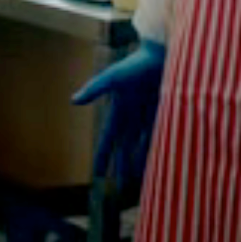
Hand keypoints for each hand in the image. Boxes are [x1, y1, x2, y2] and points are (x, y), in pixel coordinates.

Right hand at [72, 41, 166, 191]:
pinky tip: (161, 164)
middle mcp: (133, 116)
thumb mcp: (113, 76)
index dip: (103, 155)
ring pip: (143, 146)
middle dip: (121, 166)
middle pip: (126, 147)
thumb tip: (73, 101)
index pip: (108, 138)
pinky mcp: (166, 114)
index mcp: (119, 109)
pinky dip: (158, 150)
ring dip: (139, 162)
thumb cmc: (137, 64)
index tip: (97, 173)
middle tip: (120, 186)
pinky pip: (160, 138)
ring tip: (139, 181)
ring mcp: (150, 116)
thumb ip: (94, 89)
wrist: (165, 55)